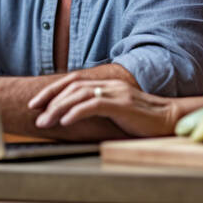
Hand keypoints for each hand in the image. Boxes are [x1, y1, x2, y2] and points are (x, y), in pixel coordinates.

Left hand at [28, 77, 179, 137]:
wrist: (168, 119)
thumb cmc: (141, 119)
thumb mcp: (115, 110)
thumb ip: (97, 107)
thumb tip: (72, 115)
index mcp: (106, 83)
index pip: (73, 81)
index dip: (53, 90)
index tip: (36, 103)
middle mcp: (109, 83)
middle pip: (73, 85)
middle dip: (50, 98)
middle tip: (35, 113)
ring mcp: (115, 92)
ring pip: (80, 94)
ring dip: (59, 108)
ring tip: (45, 121)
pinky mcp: (122, 103)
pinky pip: (94, 105)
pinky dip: (77, 112)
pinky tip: (65, 121)